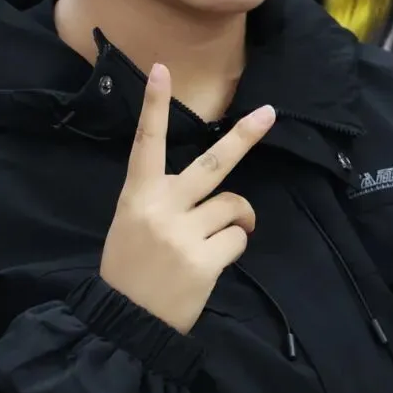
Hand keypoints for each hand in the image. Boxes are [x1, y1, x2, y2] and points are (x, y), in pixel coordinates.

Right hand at [100, 63, 274, 333]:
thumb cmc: (130, 270)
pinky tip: (210, 265)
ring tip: (208, 244)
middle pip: (212, 164)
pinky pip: (239, 239)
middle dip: (244, 137)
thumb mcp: (132, 225)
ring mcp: (184, 233)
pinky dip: (232, 248)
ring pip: (234, 207)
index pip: (146, 142)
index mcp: (137, 196)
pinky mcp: (205, 258)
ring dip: (234, 223)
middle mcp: (161, 207)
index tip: (162, 68)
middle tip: (269, 113)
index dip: (154, 105)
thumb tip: (213, 191)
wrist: (123, 325)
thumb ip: (165, 200)